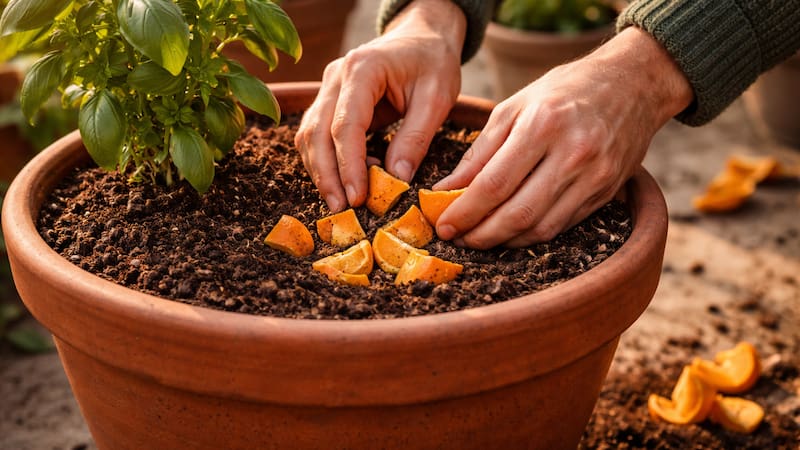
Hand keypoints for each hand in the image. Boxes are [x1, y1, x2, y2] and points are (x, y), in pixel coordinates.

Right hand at [295, 0, 466, 211]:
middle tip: (341, 208)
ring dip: (320, 171)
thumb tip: (397, 180)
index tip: (358, 197)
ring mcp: (328, 88)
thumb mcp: (437, 98)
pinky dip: (326, 161)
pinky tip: (344, 181)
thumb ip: (415, 138)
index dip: (348, 165)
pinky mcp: (329, 101)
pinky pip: (317, 135)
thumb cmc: (433, 63)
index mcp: (363, 69)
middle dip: (326, 175)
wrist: (422, 38)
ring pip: (309, 135)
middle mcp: (335, 76)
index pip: (345, 124)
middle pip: (316, 132)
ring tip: (340, 202)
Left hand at [434, 27, 693, 248]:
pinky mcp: (606, 193)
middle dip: (480, 234)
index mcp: (543, 125)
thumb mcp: (514, 107)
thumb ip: (479, 151)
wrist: (634, 84)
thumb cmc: (564, 91)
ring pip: (541, 228)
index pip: (494, 184)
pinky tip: (510, 233)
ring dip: (504, 241)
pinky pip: (562, 226)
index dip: (464, 211)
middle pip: (518, 213)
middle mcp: (573, 153)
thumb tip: (446, 190)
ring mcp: (594, 177)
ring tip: (478, 238)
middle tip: (456, 238)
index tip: (443, 225)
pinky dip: (531, 235)